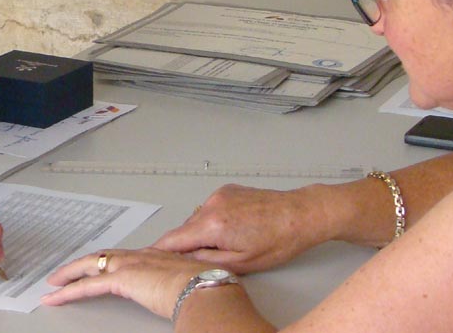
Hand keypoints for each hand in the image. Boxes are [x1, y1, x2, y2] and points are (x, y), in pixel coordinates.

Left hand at [42, 248, 209, 318]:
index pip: (123, 258)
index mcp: (156, 256)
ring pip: (89, 267)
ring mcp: (130, 265)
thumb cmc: (207, 288)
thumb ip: (180, 285)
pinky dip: (68, 292)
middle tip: (63, 273)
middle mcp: (140, 256)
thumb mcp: (191, 283)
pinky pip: (87, 286)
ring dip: (68, 276)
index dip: (107, 262)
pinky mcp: (121, 279)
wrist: (206, 289)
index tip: (98, 268)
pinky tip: (57, 297)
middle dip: (80, 265)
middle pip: (102, 258)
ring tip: (54, 284)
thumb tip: (183, 293)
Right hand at [152, 184, 335, 273]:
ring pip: (198, 219)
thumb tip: (185, 260)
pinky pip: (210, 209)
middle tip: (211, 256)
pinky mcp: (228, 190)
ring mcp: (220, 195)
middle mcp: (212, 205)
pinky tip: (236, 228)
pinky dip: (215, 220)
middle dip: (190, 244)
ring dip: (204, 232)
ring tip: (232, 241)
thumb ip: (206, 262)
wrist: (301, 215)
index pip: (173, 239)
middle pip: (185, 229)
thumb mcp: (241, 263)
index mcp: (213, 224)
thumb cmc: (279, 239)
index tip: (151, 257)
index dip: (161, 250)